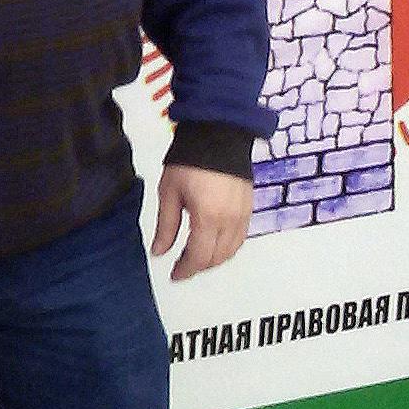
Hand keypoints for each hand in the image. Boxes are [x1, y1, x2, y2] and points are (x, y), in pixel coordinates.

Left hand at [151, 164, 252, 280]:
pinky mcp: (249, 208)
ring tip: (195, 257)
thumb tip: (159, 251)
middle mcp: (229, 220)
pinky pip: (240, 238)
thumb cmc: (190, 159)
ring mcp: (243, 214)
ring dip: (213, 259)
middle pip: (216, 258)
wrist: (218, 134)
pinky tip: (213, 243)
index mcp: (208, 217)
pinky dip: (227, 247)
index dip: (185, 270)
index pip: (198, 256)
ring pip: (231, 251)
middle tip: (182, 267)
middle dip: (198, 266)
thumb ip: (166, 226)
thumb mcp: (169, 192)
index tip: (174, 275)